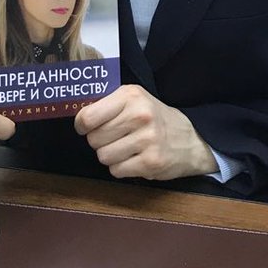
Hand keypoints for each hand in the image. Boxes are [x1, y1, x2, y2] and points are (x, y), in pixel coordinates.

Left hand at [74, 84, 217, 180]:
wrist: (190, 138)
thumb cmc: (154, 117)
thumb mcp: (134, 99)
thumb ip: (107, 104)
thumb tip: (77, 117)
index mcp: (130, 96)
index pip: (88, 116)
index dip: (82, 125)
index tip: (87, 127)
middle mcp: (139, 115)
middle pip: (94, 139)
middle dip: (100, 141)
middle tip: (115, 137)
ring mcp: (147, 139)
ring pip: (103, 157)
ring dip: (111, 156)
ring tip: (126, 148)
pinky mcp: (151, 162)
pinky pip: (116, 171)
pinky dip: (121, 168)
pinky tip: (134, 158)